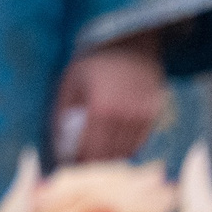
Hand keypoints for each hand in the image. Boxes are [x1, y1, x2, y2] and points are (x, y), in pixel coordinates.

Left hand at [52, 36, 164, 161]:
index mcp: (101, 109)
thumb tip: (57, 142)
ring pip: (126, 152)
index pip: (90, 150)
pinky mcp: (154, 114)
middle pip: (109, 155)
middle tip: (82, 168)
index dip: (80, 163)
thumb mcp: (70, 82)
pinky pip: (140, 142)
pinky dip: (126, 149)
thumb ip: (62, 113)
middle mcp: (125, 116)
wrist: (129, 43)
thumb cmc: (93, 62)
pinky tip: (113, 147)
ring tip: (96, 160)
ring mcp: (143, 117)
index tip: (70, 168)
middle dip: (94, 165)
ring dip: (111, 160)